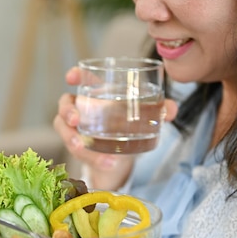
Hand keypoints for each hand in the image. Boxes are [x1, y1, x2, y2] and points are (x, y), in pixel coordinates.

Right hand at [54, 67, 178, 190]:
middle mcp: (82, 110)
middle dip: (67, 111)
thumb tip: (172, 109)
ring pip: (64, 131)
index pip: (82, 80)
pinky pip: (79, 153)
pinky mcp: (80, 149)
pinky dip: (93, 158)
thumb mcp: (144, 118)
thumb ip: (159, 112)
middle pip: (65, 105)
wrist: (120, 157)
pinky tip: (108, 162)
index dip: (75, 75)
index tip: (70, 77)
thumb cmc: (127, 126)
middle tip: (75, 120)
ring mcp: (77, 130)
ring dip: (71, 139)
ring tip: (81, 146)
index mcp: (97, 95)